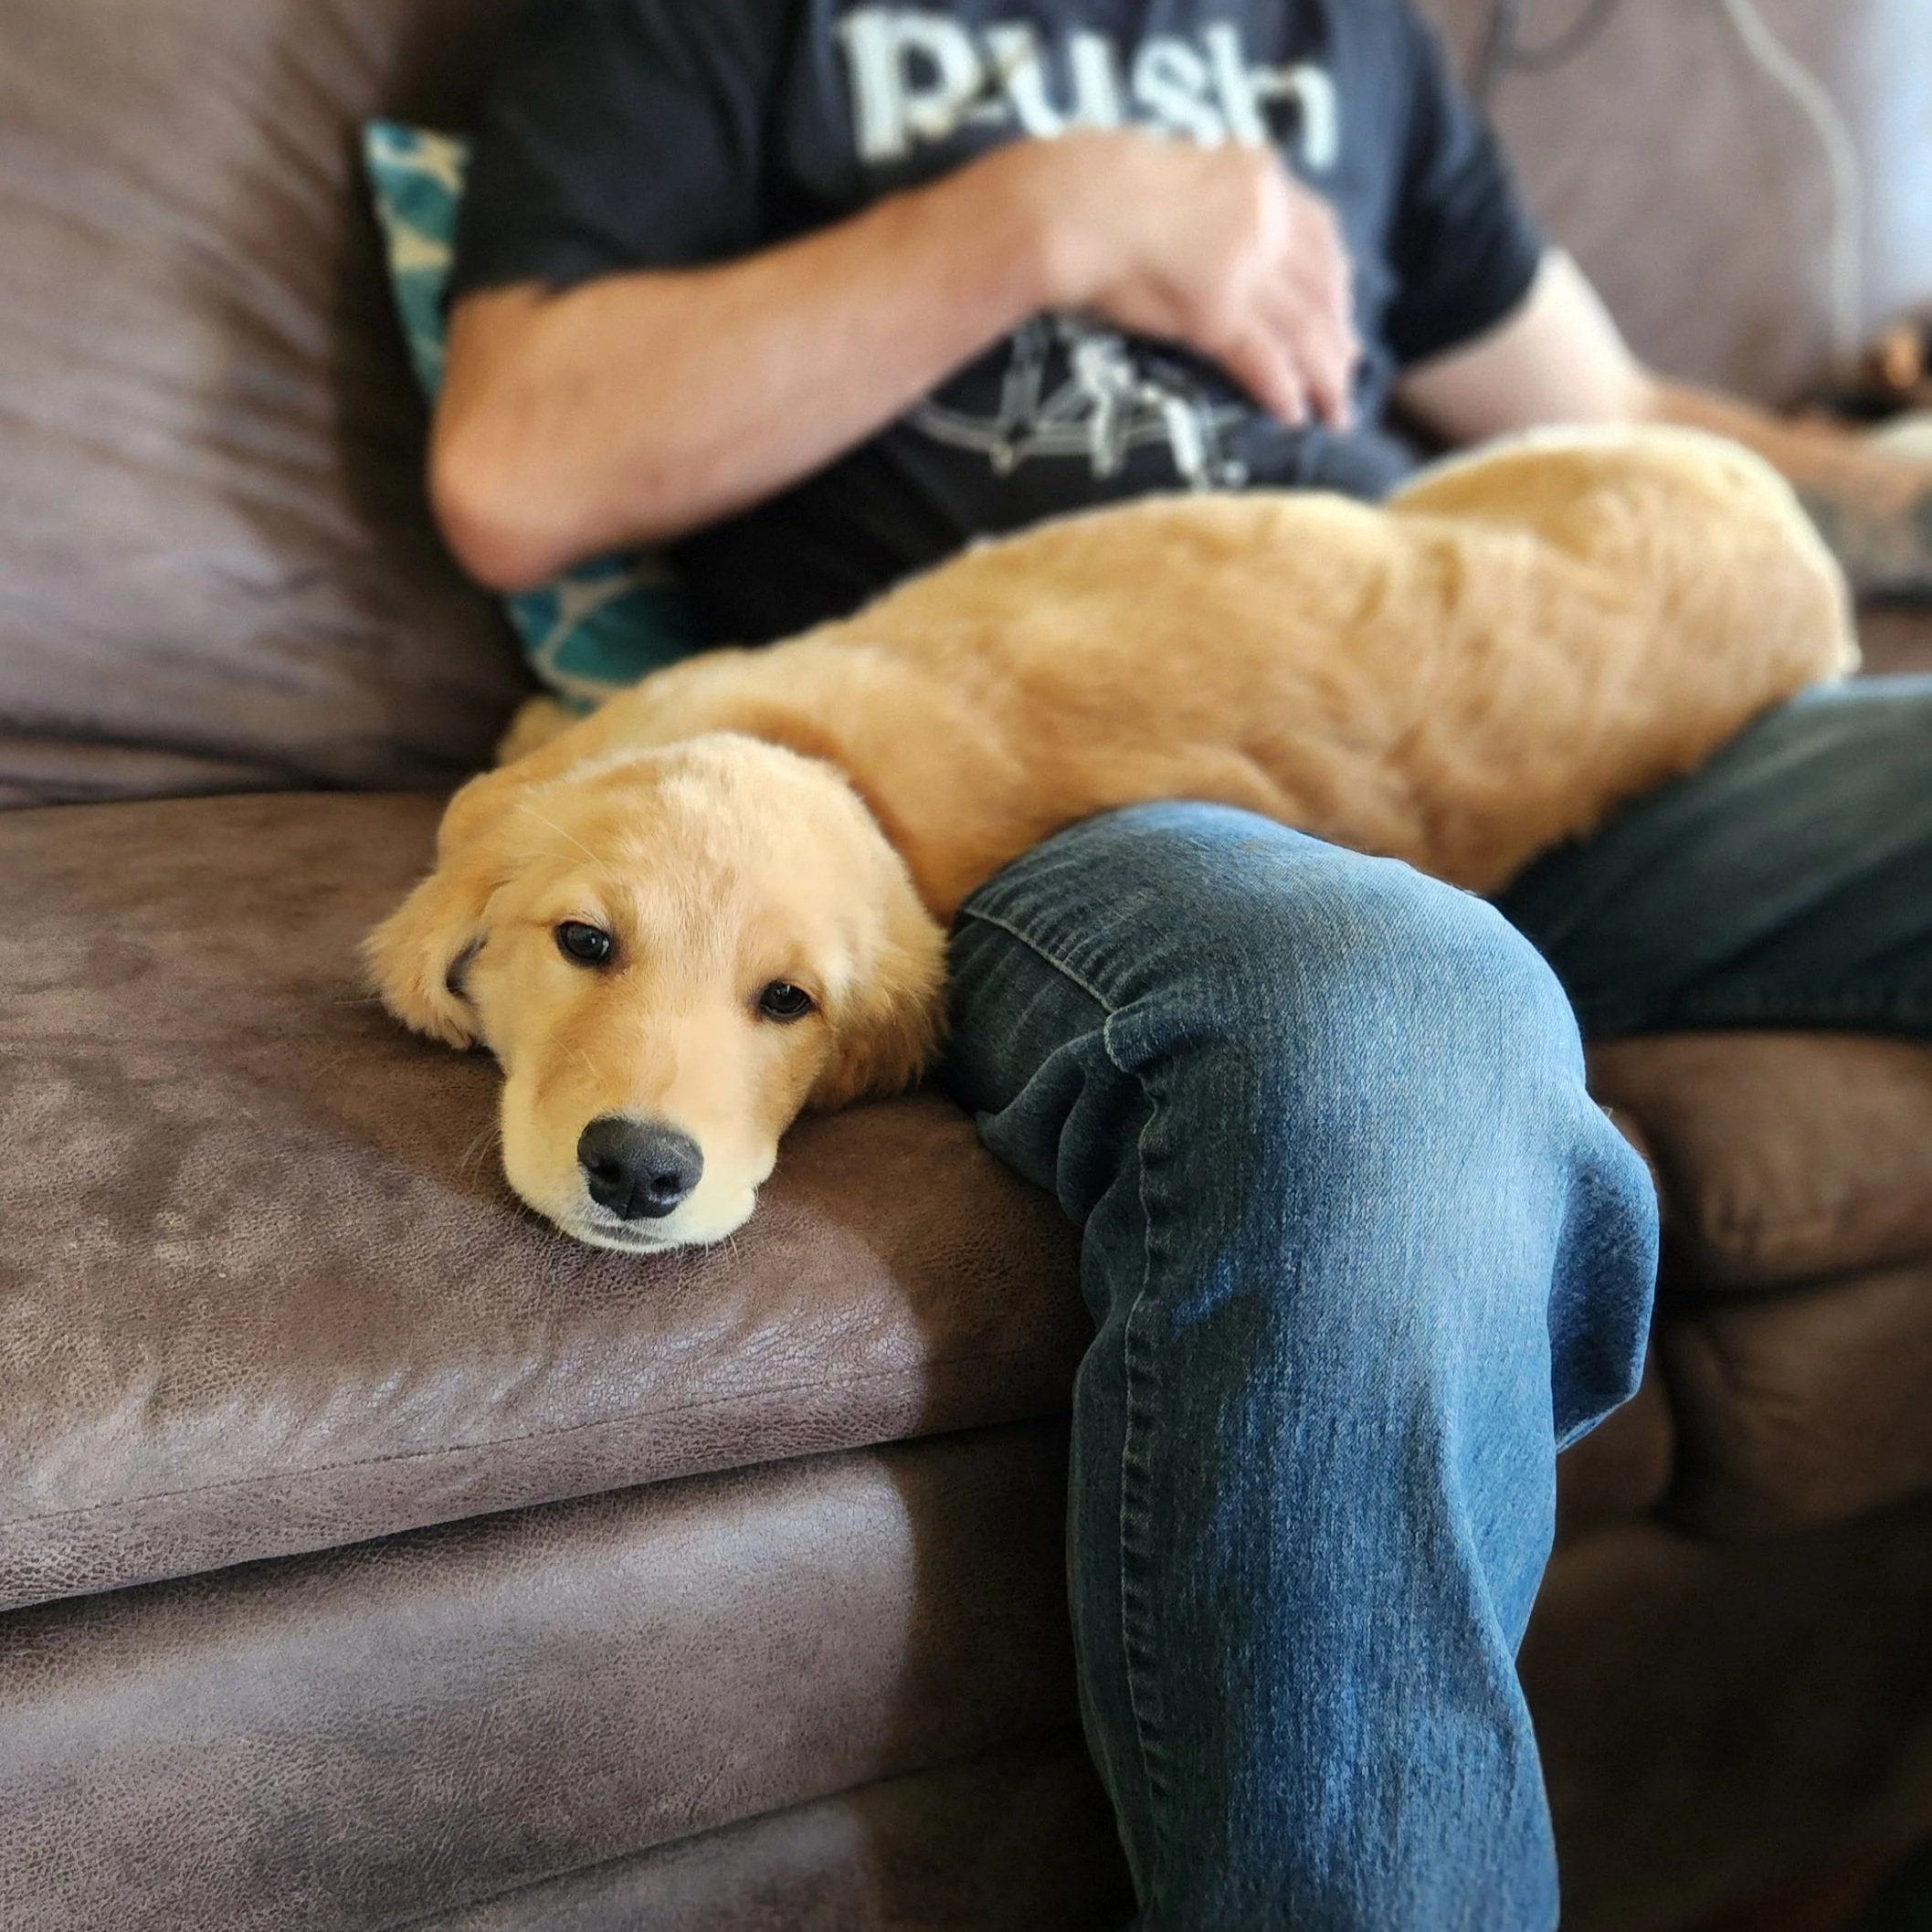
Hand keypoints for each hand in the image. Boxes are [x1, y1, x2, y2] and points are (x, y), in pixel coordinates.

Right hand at [988, 131, 1359, 427]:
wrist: (1067, 203)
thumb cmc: (1097, 189)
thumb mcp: (1175, 174)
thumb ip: (1212, 199)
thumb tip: (1213, 228)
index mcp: (1258, 181)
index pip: (1322, 234)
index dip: (1338, 281)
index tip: (1344, 312)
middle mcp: (1264, 223)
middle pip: (1321, 289)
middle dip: (1339, 338)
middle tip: (1349, 374)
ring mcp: (1244, 269)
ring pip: (1304, 330)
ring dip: (1325, 377)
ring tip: (1336, 413)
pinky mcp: (1216, 313)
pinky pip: (1265, 357)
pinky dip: (1284, 389)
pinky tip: (1295, 415)